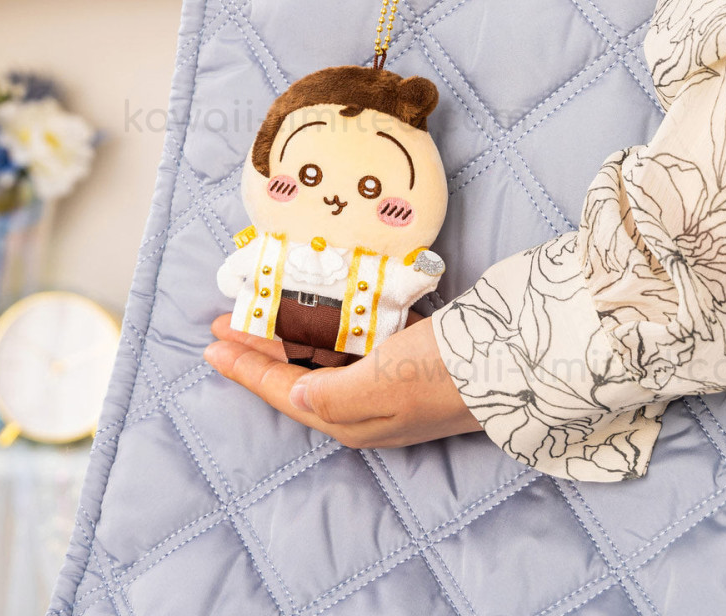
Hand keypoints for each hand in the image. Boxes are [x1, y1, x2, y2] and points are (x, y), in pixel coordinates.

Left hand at [203, 313, 481, 448]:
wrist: (514, 363)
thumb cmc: (444, 372)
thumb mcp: (382, 386)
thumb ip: (331, 395)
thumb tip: (292, 397)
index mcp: (351, 417)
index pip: (283, 391)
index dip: (245, 369)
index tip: (211, 346)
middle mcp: (362, 405)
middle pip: (295, 372)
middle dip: (259, 347)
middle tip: (227, 320)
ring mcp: (385, 382)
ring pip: (320, 356)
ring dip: (290, 332)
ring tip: (263, 307)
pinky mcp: (405, 360)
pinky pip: (352, 342)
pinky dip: (330, 325)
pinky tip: (321, 307)